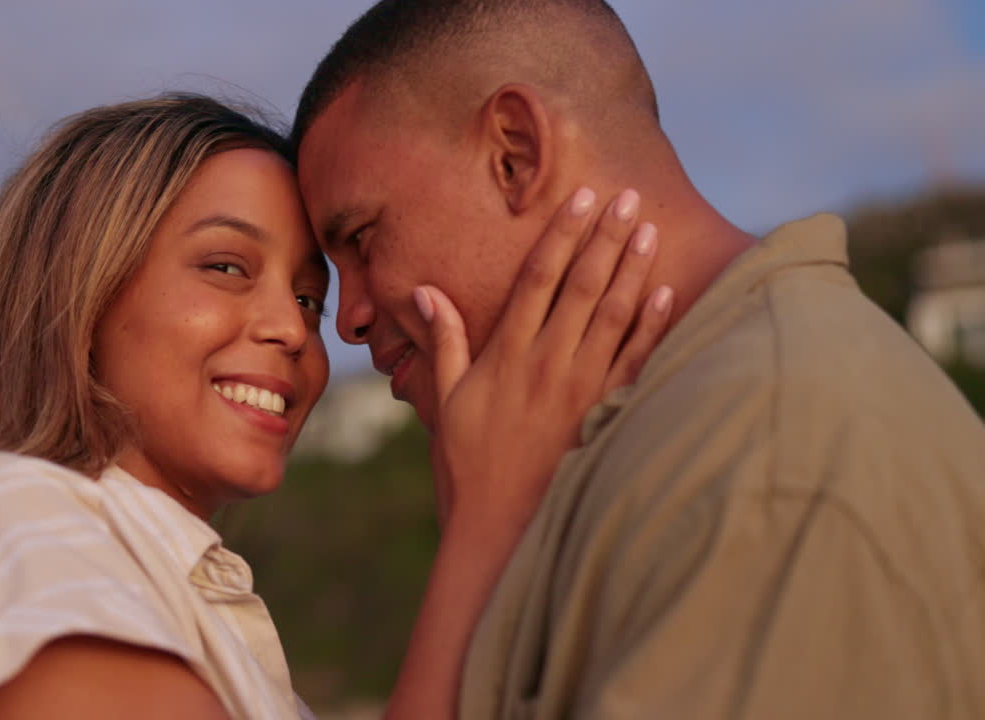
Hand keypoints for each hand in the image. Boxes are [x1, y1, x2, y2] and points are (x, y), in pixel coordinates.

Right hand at [416, 188, 672, 531]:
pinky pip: (635, 362)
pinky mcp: (603, 413)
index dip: (562, 235)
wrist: (500, 524)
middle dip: (606, 237)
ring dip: (634, 270)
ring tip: (649, 229)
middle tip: (628, 196)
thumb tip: (425, 291)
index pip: (539, 279)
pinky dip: (653, 326)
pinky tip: (668, 294)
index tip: (582, 198)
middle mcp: (547, 362)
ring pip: (614, 316)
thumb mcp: (446, 399)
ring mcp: (580, 388)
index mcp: (508, 353)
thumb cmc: (469, 461)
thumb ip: (444, 341)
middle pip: (583, 286)